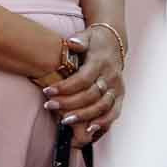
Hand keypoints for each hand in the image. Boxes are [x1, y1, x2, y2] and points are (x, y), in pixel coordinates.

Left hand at [39, 29, 124, 146]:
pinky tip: (89, 130)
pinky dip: (102, 123)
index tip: (47, 91)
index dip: (66, 87)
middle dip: (69, 103)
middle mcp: (111, 77)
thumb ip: (79, 40)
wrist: (114, 44)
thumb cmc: (94, 42)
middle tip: (50, 106)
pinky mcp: (120, 97)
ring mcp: (117, 88)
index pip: (83, 79)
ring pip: (102, 107)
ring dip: (84, 116)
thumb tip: (72, 42)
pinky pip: (113, 113)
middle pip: (91, 95)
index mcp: (101, 62)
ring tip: (65, 120)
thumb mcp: (87, 36)